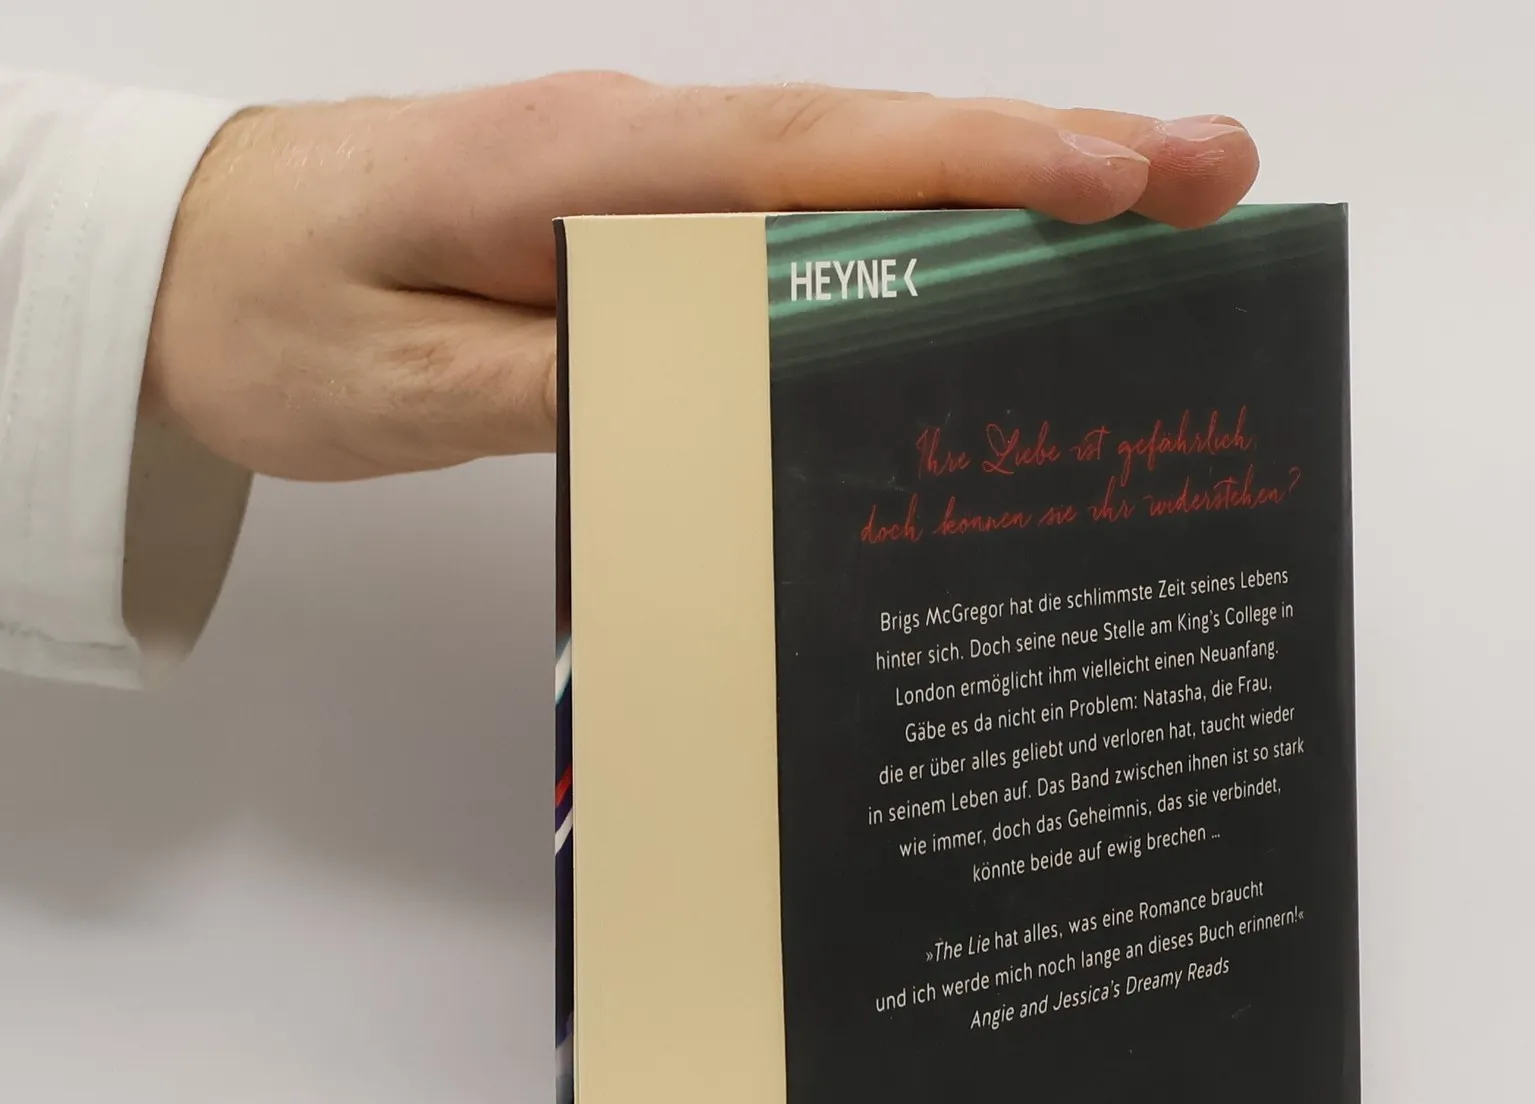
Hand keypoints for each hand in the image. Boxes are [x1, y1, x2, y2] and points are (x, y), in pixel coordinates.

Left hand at [142, 74, 1260, 481]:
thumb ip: (581, 380)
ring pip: (857, 178)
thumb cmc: (278, 317)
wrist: (183, 263)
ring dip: (1009, 193)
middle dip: (1052, 159)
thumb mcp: (409, 386)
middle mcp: (642, 150)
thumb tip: (746, 373)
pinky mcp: (648, 220)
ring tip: (1155, 216)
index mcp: (588, 171)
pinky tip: (996, 268)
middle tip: (1213, 176)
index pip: (813, 162)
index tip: (1115, 178)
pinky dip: (919, 234)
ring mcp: (652, 178)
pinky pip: (804, 222)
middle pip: (874, 147)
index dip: (973, 167)